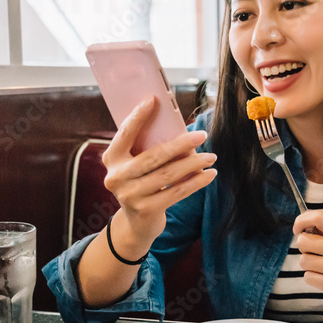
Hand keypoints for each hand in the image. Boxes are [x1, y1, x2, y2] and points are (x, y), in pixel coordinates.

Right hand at [102, 96, 216, 247]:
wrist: (137, 223)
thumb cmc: (141, 183)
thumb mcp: (136, 165)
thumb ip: (146, 148)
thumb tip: (177, 128)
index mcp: (111, 159)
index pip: (125, 134)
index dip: (138, 117)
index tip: (153, 100)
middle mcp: (116, 177)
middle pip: (154, 156)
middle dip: (181, 144)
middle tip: (202, 135)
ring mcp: (130, 195)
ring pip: (168, 174)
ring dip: (193, 163)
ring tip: (210, 156)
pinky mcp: (146, 210)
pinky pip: (176, 192)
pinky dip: (195, 182)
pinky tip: (209, 175)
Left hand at [293, 211, 322, 317]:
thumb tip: (302, 227)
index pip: (317, 217)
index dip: (301, 221)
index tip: (298, 230)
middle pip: (304, 241)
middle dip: (304, 249)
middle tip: (314, 254)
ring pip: (304, 261)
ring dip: (308, 266)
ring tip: (322, 268)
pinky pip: (308, 277)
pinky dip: (313, 279)